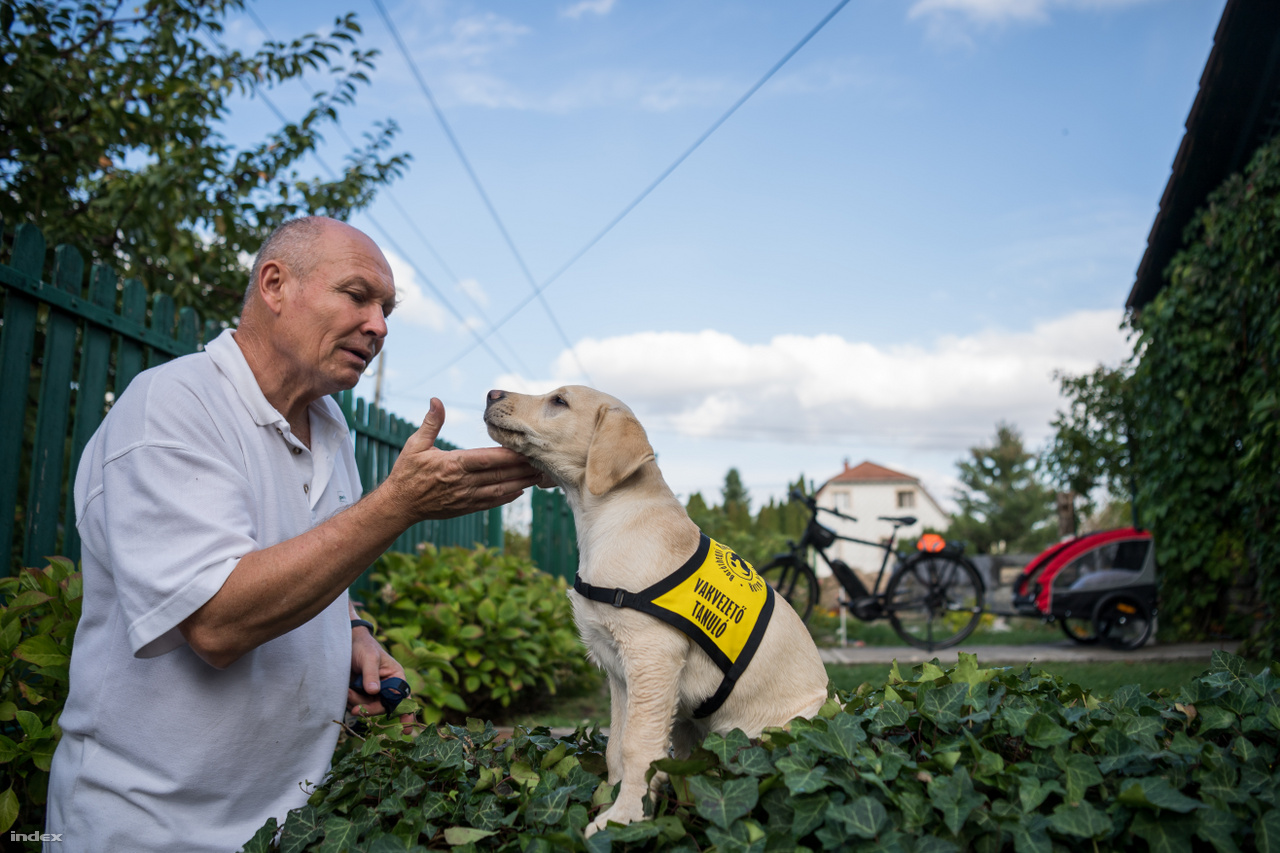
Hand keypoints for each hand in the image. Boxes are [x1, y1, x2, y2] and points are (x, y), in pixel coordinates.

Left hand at [349, 627, 414, 733]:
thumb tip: (374, 691)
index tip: (406, 729)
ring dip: (357, 703)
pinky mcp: (361, 694)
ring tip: (347, 691)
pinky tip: (346, 691)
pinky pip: (359, 705)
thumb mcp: (369, 657)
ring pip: (369, 707)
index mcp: (396, 677)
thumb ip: (371, 674)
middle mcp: (387, 686)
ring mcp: (374, 691)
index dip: (406, 713)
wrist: (346, 644)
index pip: (402, 698)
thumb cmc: (363, 647)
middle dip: (369, 708)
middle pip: (383, 707)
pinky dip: (351, 701)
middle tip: (355, 709)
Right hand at [378, 398, 541, 523]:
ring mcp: (466, 498)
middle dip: (523, 468)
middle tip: (543, 460)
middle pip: (500, 475)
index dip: (510, 455)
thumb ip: (431, 423)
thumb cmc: (407, 473)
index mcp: (454, 465)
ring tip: (539, 476)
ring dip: (522, 483)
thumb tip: (436, 400)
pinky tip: (521, 490)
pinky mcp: (466, 508)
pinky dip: (508, 496)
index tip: (527, 448)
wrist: (399, 505)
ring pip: (500, 490)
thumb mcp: (415, 445)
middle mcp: (463, 483)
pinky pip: (492, 502)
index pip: (489, 459)